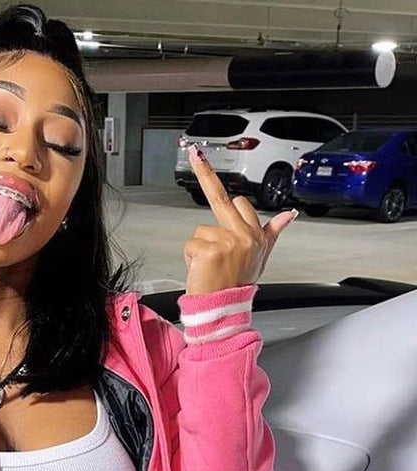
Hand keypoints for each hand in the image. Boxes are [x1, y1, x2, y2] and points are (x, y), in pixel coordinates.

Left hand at [183, 145, 297, 294]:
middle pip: (221, 199)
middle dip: (206, 174)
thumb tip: (288, 214)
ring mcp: (228, 242)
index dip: (225, 187)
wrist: (224, 310)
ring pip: (200, 230)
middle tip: (194, 152)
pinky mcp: (210, 250)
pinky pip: (190, 244)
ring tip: (209, 265)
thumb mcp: (260, 258)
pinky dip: (190, 258)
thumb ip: (271, 233)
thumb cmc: (238, 285)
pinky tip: (201, 269)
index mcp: (256, 235)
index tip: (208, 159)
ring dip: (199, 247)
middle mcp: (245, 236)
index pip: (242, 203)